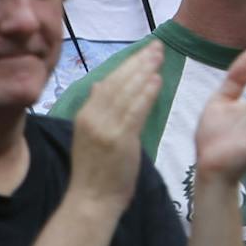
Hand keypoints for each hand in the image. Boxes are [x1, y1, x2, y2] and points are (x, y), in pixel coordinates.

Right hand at [67, 45, 162, 212]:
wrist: (91, 200)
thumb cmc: (95, 170)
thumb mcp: (89, 135)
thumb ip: (97, 109)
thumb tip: (101, 84)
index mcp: (85, 115)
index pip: (108, 82)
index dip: (127, 64)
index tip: (144, 50)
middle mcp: (92, 117)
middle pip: (118, 82)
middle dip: (139, 61)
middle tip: (157, 45)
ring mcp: (105, 128)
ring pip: (127, 92)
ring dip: (145, 71)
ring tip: (160, 56)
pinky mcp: (119, 139)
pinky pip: (135, 111)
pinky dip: (146, 93)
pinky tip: (157, 80)